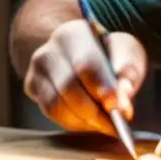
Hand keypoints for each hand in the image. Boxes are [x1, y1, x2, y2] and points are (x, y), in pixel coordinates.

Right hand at [22, 19, 147, 135]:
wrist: (88, 53)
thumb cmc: (112, 54)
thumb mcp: (127, 55)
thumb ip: (128, 76)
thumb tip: (123, 105)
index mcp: (75, 33)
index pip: (85, 63)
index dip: (100, 87)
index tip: (115, 107)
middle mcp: (50, 49)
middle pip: (68, 86)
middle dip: (93, 110)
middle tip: (114, 125)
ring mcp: (37, 69)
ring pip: (56, 104)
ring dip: (83, 120)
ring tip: (106, 126)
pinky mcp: (32, 87)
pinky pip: (50, 112)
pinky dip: (73, 122)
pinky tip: (90, 123)